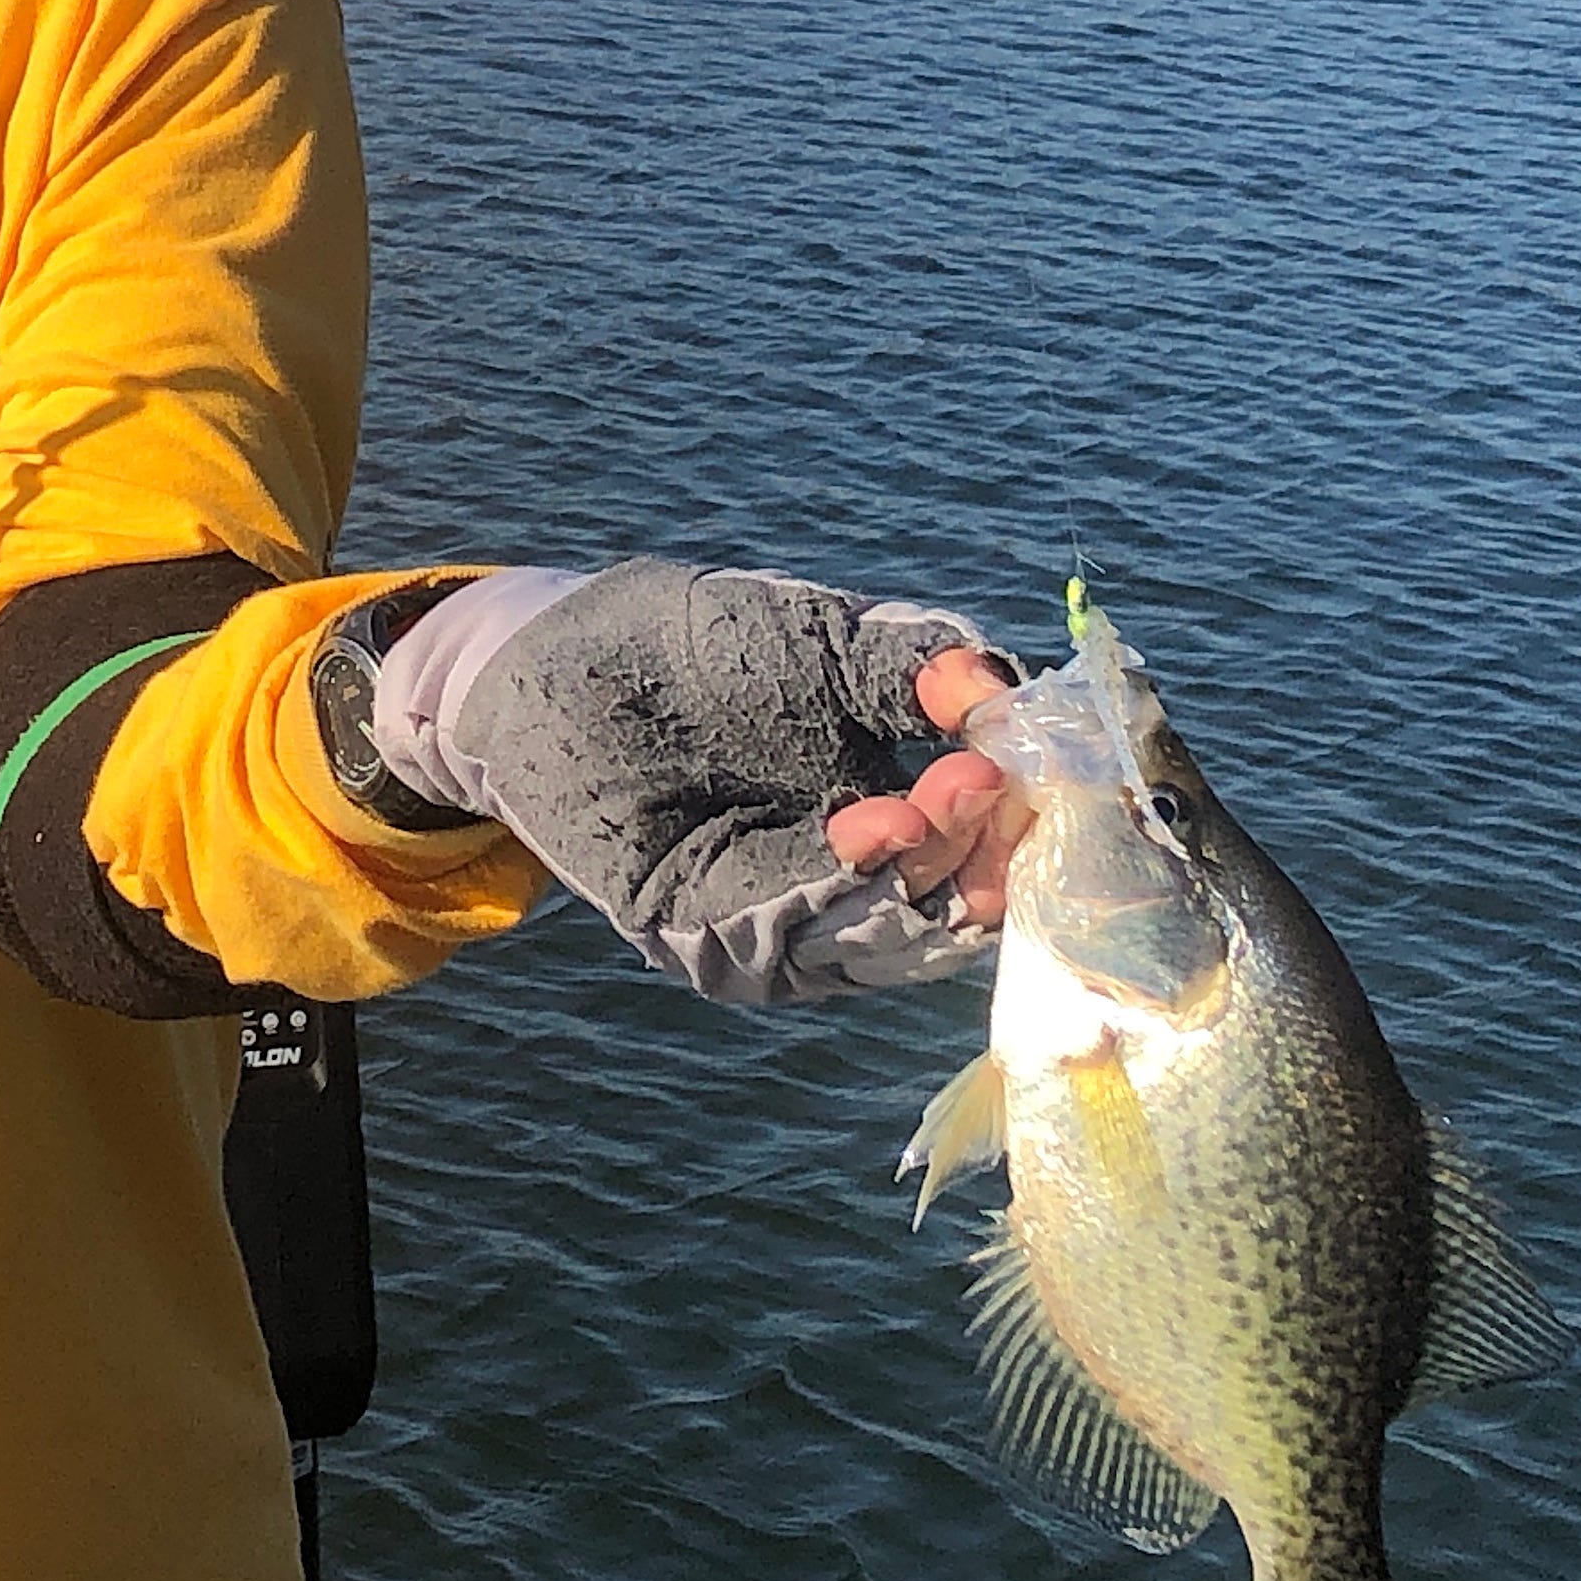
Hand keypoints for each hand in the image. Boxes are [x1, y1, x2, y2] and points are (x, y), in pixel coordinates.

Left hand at [379, 560, 1024, 1003]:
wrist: (553, 662)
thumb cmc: (689, 641)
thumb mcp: (820, 639)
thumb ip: (907, 661)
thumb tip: (998, 684)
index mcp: (893, 812)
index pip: (983, 845)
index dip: (1016, 814)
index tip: (1027, 760)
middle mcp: (847, 880)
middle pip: (947, 904)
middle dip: (976, 852)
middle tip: (980, 786)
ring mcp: (780, 917)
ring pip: (880, 936)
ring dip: (916, 878)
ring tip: (923, 806)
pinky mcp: (707, 938)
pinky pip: (789, 942)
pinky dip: (835, 899)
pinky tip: (865, 836)